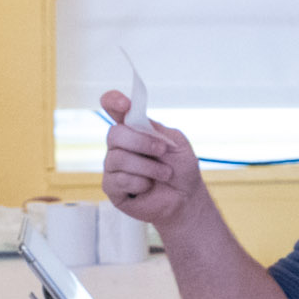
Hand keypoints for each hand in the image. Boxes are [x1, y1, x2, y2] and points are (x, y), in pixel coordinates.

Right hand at [99, 93, 208, 228]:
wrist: (186, 198)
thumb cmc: (181, 168)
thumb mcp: (176, 143)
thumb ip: (156, 129)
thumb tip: (136, 121)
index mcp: (133, 129)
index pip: (113, 108)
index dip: (113, 101)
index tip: (124, 104)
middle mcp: (119, 145)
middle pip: (114, 134)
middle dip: (141, 142)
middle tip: (162, 151)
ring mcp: (113, 166)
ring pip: (118, 158)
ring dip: (148, 167)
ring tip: (164, 174)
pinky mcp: (112, 187)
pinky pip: (119, 180)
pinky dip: (140, 183)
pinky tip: (148, 187)